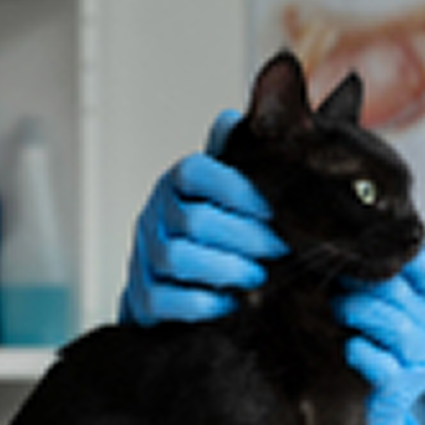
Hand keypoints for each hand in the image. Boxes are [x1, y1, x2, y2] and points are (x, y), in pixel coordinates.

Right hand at [119, 109, 287, 324]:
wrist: (178, 287)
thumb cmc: (216, 235)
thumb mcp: (231, 193)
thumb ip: (242, 159)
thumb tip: (247, 118)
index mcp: (179, 185)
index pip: (196, 171)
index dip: (236, 187)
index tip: (275, 206)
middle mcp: (157, 216)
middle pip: (194, 219)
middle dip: (245, 236)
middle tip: (283, 249)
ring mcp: (145, 257)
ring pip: (178, 258)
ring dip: (226, 268)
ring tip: (261, 277)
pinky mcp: (142, 298)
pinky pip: (164, 300)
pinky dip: (201, 304)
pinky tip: (231, 305)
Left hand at [336, 251, 424, 424]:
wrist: (371, 417)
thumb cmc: (371, 356)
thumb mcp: (381, 318)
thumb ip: (377, 288)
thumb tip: (341, 250)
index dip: (395, 258)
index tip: (357, 253)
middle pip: (401, 293)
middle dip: (360, 285)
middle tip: (329, 283)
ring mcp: (422, 362)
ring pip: (395, 325)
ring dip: (357, 313)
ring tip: (335, 312)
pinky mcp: (401, 389)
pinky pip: (381, 362)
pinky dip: (358, 351)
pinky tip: (346, 348)